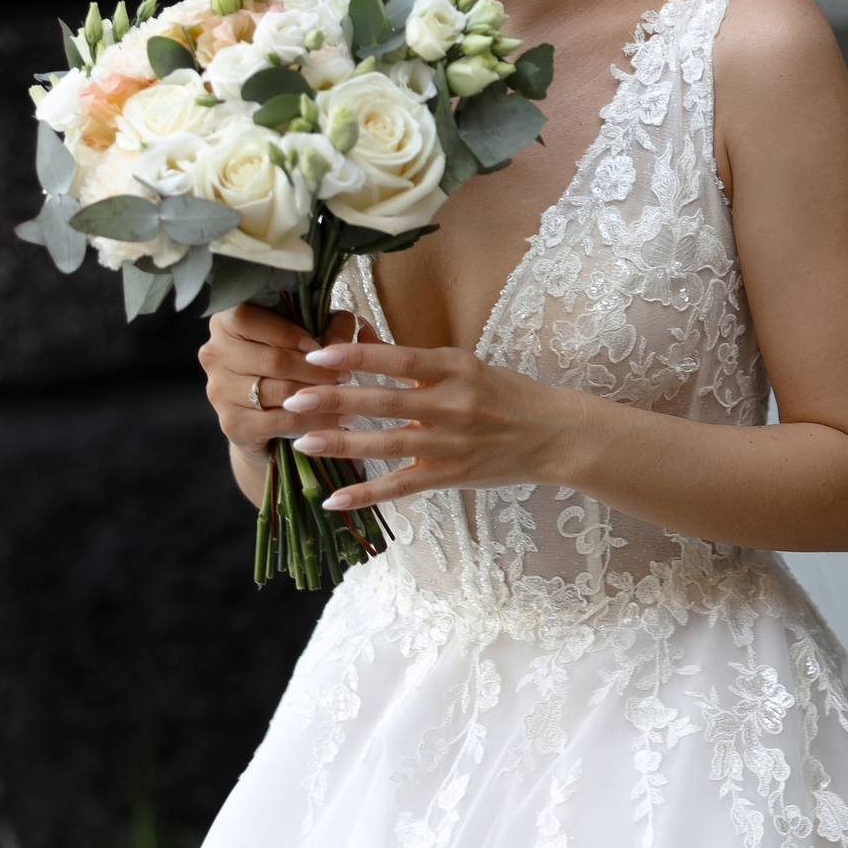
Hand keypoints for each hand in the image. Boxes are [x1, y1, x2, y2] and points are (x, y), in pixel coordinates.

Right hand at [201, 305, 358, 450]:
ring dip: (320, 395)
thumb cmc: (289, 362)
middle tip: (346, 375)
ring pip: (280, 391)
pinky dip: (316, 420)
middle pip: (273, 359)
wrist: (264, 418)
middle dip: (316, 369)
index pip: (249, 319)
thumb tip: (341, 340)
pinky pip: (282, 421)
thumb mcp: (308, 334)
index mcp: (226, 322)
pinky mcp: (232, 424)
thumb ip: (329, 325)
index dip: (289, 332)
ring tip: (348, 397)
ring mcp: (219, 391)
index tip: (321, 346)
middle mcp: (215, 355)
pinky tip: (339, 420)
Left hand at [285, 343, 585, 509]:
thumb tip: (367, 347)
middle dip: (335, 400)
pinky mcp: (451, 475)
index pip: (400, 359)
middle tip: (292, 398)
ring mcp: (451, 443)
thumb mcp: (469, 368)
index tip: (318, 354)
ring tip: (301, 442)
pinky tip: (334, 500)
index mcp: (457, 369)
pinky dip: (367, 494)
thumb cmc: (509, 396)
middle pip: (385, 402)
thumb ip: (421, 365)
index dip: (357, 356)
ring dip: (342, 444)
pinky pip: (402, 487)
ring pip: (387, 445)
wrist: (555, 435)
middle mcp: (453, 404)